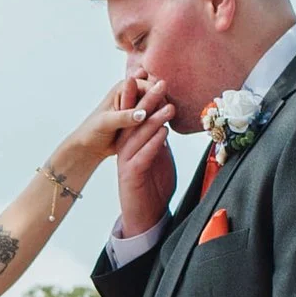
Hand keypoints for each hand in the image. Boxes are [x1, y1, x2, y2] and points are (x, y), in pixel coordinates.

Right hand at [112, 63, 179, 239]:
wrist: (145, 217)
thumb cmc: (153, 187)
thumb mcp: (160, 158)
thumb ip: (160, 140)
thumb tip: (166, 121)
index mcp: (132, 144)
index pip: (137, 116)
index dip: (145, 97)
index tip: (156, 79)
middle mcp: (126, 150)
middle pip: (135, 121)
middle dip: (148, 100)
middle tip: (162, 83)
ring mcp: (126, 163)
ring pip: (139, 137)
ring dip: (154, 120)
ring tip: (169, 106)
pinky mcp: (131, 177)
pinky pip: (142, 157)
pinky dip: (153, 144)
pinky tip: (163, 133)